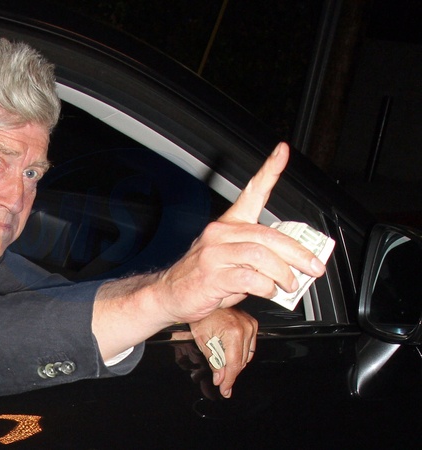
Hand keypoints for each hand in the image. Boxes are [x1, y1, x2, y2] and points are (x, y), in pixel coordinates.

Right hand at [157, 142, 325, 322]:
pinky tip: (268, 291)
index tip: (283, 151)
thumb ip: (260, 260)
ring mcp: (214, 252)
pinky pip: (250, 278)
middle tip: (314, 268)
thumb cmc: (203, 277)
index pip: (251, 192)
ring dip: (283, 273)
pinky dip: (266, 287)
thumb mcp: (233, 262)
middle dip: (298, 253)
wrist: (169, 293)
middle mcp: (221, 233)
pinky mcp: (212, 275)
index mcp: (228, 225)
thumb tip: (292, 268)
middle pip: (267, 235)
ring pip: (261, 255)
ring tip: (289, 284)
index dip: (269, 170)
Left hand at [189, 308, 257, 397]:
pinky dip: (241, 353)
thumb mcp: (203, 340)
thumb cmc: (202, 316)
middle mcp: (245, 328)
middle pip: (241, 362)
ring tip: (222, 364)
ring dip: (235, 363)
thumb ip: (214, 361)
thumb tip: (220, 378)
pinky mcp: (252, 324)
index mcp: (233, 332)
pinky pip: (250, 347)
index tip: (225, 390)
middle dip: (230, 373)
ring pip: (247, 356)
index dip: (228, 380)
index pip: (233, 364)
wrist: (205, 299)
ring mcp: (250, 325)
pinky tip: (230, 354)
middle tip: (221, 381)